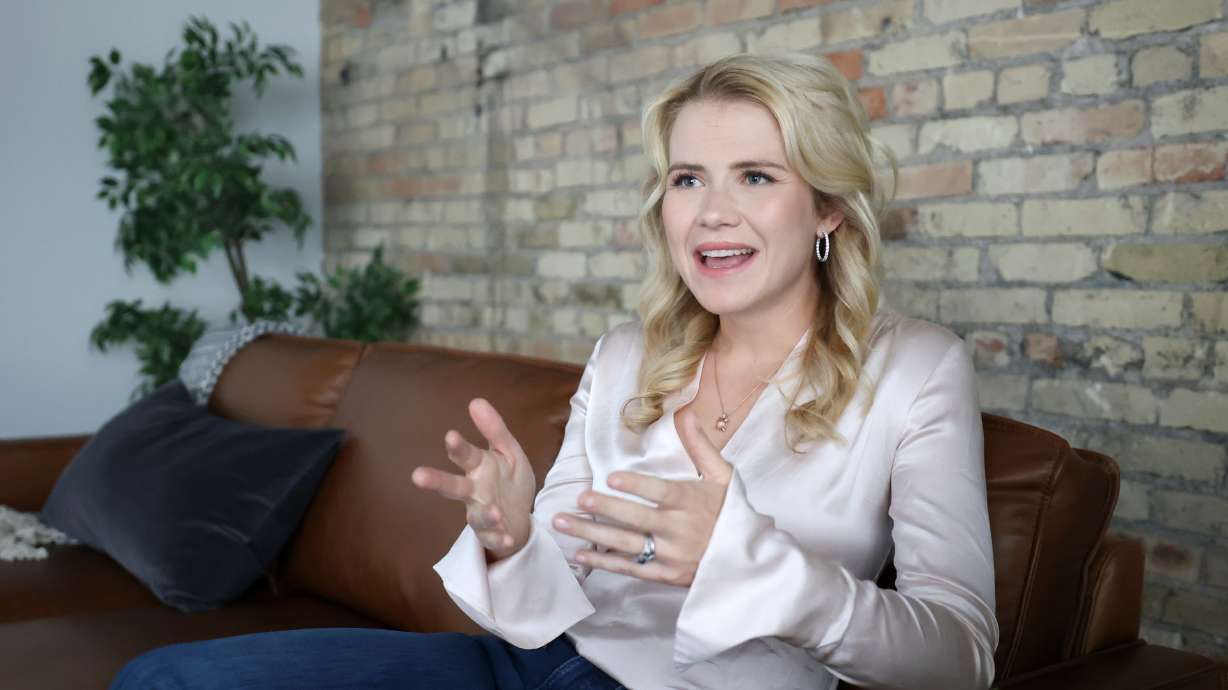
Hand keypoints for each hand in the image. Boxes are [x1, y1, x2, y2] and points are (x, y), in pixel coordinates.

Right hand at [411, 398, 536, 560]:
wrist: (520, 518)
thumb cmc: (509, 481)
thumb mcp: (508, 452)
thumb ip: (495, 430)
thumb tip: (475, 400)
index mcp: (478, 467)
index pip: (464, 455)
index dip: (457, 446)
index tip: (450, 435)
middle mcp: (474, 491)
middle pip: (452, 487)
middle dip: (436, 481)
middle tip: (417, 476)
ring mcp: (482, 514)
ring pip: (476, 516)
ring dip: (485, 514)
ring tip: (495, 512)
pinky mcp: (494, 534)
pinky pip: (495, 537)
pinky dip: (501, 538)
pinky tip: (507, 537)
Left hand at [553, 411, 733, 586]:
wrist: (748, 560)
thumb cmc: (732, 512)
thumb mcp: (724, 476)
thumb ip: (701, 445)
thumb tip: (686, 412)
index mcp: (693, 503)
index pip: (662, 493)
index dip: (637, 486)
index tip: (612, 478)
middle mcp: (680, 531)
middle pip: (638, 519)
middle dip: (607, 509)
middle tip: (580, 498)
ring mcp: (672, 556)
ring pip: (627, 545)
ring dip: (592, 534)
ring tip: (563, 523)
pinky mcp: (666, 576)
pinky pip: (631, 569)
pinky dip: (604, 562)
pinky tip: (580, 553)